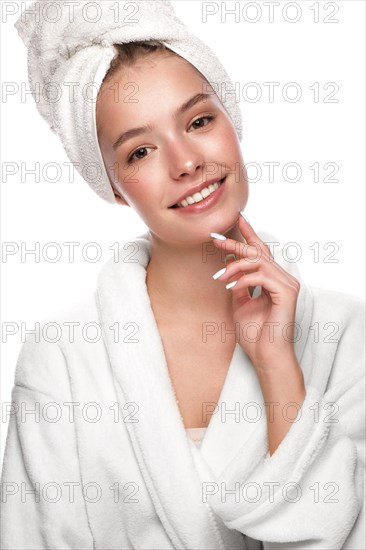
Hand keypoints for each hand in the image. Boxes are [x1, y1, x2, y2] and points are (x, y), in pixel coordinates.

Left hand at [211, 213, 300, 373]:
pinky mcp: (287, 293)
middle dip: (236, 243)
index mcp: (272, 280)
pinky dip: (243, 280)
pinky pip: (261, 276)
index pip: (260, 252)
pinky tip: (230, 287)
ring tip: (220, 277)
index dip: (248, 235)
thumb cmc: (255, 335)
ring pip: (258, 261)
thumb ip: (238, 285)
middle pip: (258, 252)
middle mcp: (282, 279)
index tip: (235, 221)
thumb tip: (229, 266)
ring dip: (235, 267)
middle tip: (216, 239)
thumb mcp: (239, 304)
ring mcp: (287, 284)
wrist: (265, 356)